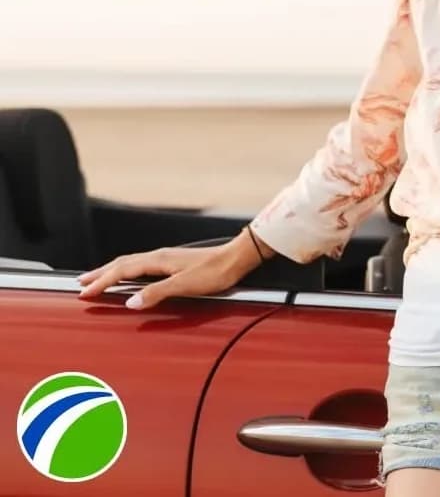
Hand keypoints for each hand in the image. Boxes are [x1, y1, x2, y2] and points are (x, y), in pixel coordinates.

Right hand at [77, 228, 266, 309]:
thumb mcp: (186, 286)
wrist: (238, 258)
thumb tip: (130, 303)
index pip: (122, 271)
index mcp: (158, 260)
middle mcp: (160, 256)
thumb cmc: (216, 272)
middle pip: (122, 263)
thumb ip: (157, 294)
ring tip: (98, 278)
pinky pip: (142, 265)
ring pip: (131, 263)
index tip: (85, 292)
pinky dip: (127, 271)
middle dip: (100, 273)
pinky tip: (130, 277)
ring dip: (112, 271)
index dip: (102, 281)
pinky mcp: (174, 262)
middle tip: (81, 282)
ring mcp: (167, 258)